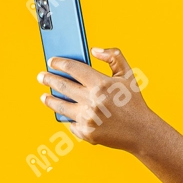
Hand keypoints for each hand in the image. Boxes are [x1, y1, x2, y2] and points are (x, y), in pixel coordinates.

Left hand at [38, 48, 156, 151]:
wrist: (141, 132)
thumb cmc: (134, 102)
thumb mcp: (128, 75)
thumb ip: (114, 57)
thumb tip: (94, 50)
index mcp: (102, 84)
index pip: (72, 68)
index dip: (59, 63)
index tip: (52, 62)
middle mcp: (92, 100)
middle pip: (61, 86)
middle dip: (48, 79)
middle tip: (41, 76)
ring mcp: (88, 117)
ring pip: (60, 106)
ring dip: (49, 99)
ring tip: (45, 97)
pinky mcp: (86, 132)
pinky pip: (71, 122)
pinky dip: (69, 118)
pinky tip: (66, 114)